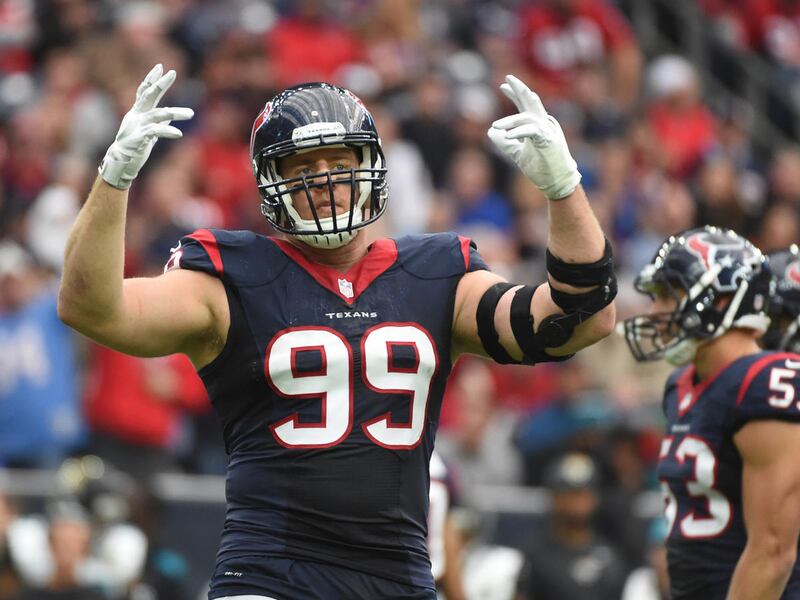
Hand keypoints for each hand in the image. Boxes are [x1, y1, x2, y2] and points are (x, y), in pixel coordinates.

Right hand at [99, 64, 193, 189]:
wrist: (119, 163)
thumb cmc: (135, 147)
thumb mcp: (148, 131)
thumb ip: (158, 122)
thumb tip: (169, 117)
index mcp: (137, 112)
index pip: (144, 91)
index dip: (151, 79)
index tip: (160, 67)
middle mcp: (136, 115)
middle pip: (149, 95)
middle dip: (160, 84)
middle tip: (172, 73)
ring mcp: (137, 125)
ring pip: (158, 114)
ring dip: (176, 113)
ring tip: (191, 114)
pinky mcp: (139, 138)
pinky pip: (156, 131)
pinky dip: (168, 131)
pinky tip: (178, 133)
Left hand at [488, 75, 580, 199]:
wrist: (556, 182)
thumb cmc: (540, 166)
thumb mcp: (517, 153)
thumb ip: (505, 142)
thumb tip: (490, 132)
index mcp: (536, 125)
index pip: (525, 105)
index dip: (515, 94)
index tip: (503, 85)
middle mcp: (543, 125)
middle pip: (532, 102)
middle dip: (520, 90)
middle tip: (507, 79)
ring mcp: (548, 132)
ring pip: (529, 117)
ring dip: (511, 121)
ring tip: (496, 126)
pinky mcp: (550, 142)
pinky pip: (533, 132)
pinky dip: (520, 132)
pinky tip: (508, 135)